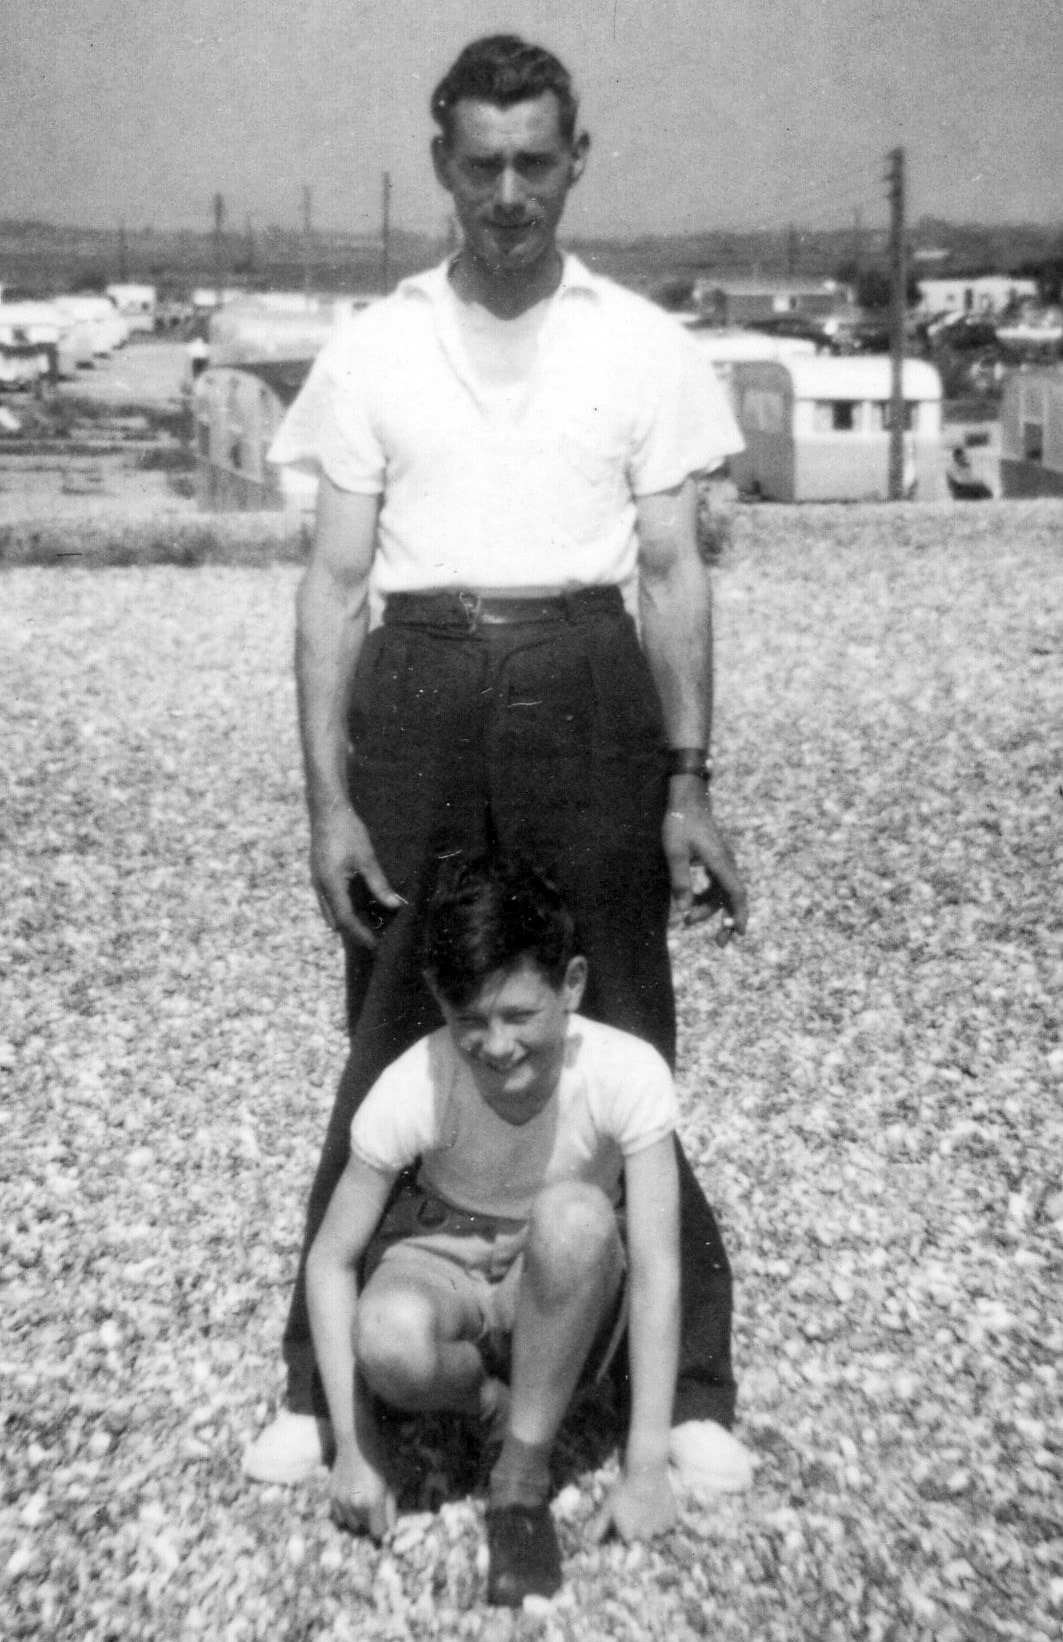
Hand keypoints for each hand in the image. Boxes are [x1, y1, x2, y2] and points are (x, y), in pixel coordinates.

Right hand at [309, 802, 403, 947]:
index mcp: (331, 884)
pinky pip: (329, 900)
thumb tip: (394, 906)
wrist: (327, 811)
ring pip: (330, 911)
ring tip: (367, 926)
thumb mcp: (367, 858)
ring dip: (346, 921)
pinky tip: (357, 906)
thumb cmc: (348, 832)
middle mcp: (320, 887)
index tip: (374, 944)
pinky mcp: (319, 875)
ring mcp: (317, 881)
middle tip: (372, 940)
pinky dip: (342, 909)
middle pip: (335, 919)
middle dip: (352, 932)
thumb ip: (379, 884)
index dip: (360, 934)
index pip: (345, 918)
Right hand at [329, 1444, 395, 1540]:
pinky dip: (346, 1511)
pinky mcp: (331, 1496)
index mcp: (372, 1502)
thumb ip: (390, 1509)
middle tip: (375, 1504)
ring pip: (350, 1523)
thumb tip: (391, 1530)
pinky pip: (339, 1514)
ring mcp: (340, 1501)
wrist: (355, 1442)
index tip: (385, 1519)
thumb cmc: (378, 1460)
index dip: (383, 1526)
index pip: (377, 1532)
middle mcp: (354, 1505)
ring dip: (358, 1517)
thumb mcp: (390, 1483)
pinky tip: (352, 1496)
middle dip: (371, 1520)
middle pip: (364, 1528)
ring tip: (363, 1500)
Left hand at [588, 1465, 676, 1543]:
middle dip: (640, 1530)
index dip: (627, 1533)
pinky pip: (668, 1526)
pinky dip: (664, 1519)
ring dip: (653, 1526)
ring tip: (647, 1508)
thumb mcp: (607, 1507)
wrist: (646, 1471)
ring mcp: (660, 1529)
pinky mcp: (672, 1520)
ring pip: (656, 1534)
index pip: (628, 1544)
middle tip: (637, 1512)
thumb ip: (598, 1528)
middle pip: (643, 1540)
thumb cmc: (623, 1489)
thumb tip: (589, 1546)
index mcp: (629, 1536)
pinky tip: (657, 1506)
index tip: (627, 1522)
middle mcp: (646, 1537)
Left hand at [663, 778, 747, 945]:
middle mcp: (726, 862)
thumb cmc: (679, 824)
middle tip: (719, 943)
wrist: (687, 799)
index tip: (739, 933)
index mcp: (719, 861)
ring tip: (688, 921)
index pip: (735, 893)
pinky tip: (693, 904)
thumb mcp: (674, 853)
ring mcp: (723, 861)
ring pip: (723, 892)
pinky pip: (717, 884)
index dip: (739, 914)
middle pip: (732, 897)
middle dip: (727, 920)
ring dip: (710, 909)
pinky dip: (707, 897)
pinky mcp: (716, 859)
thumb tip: (683, 912)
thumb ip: (680, 882)